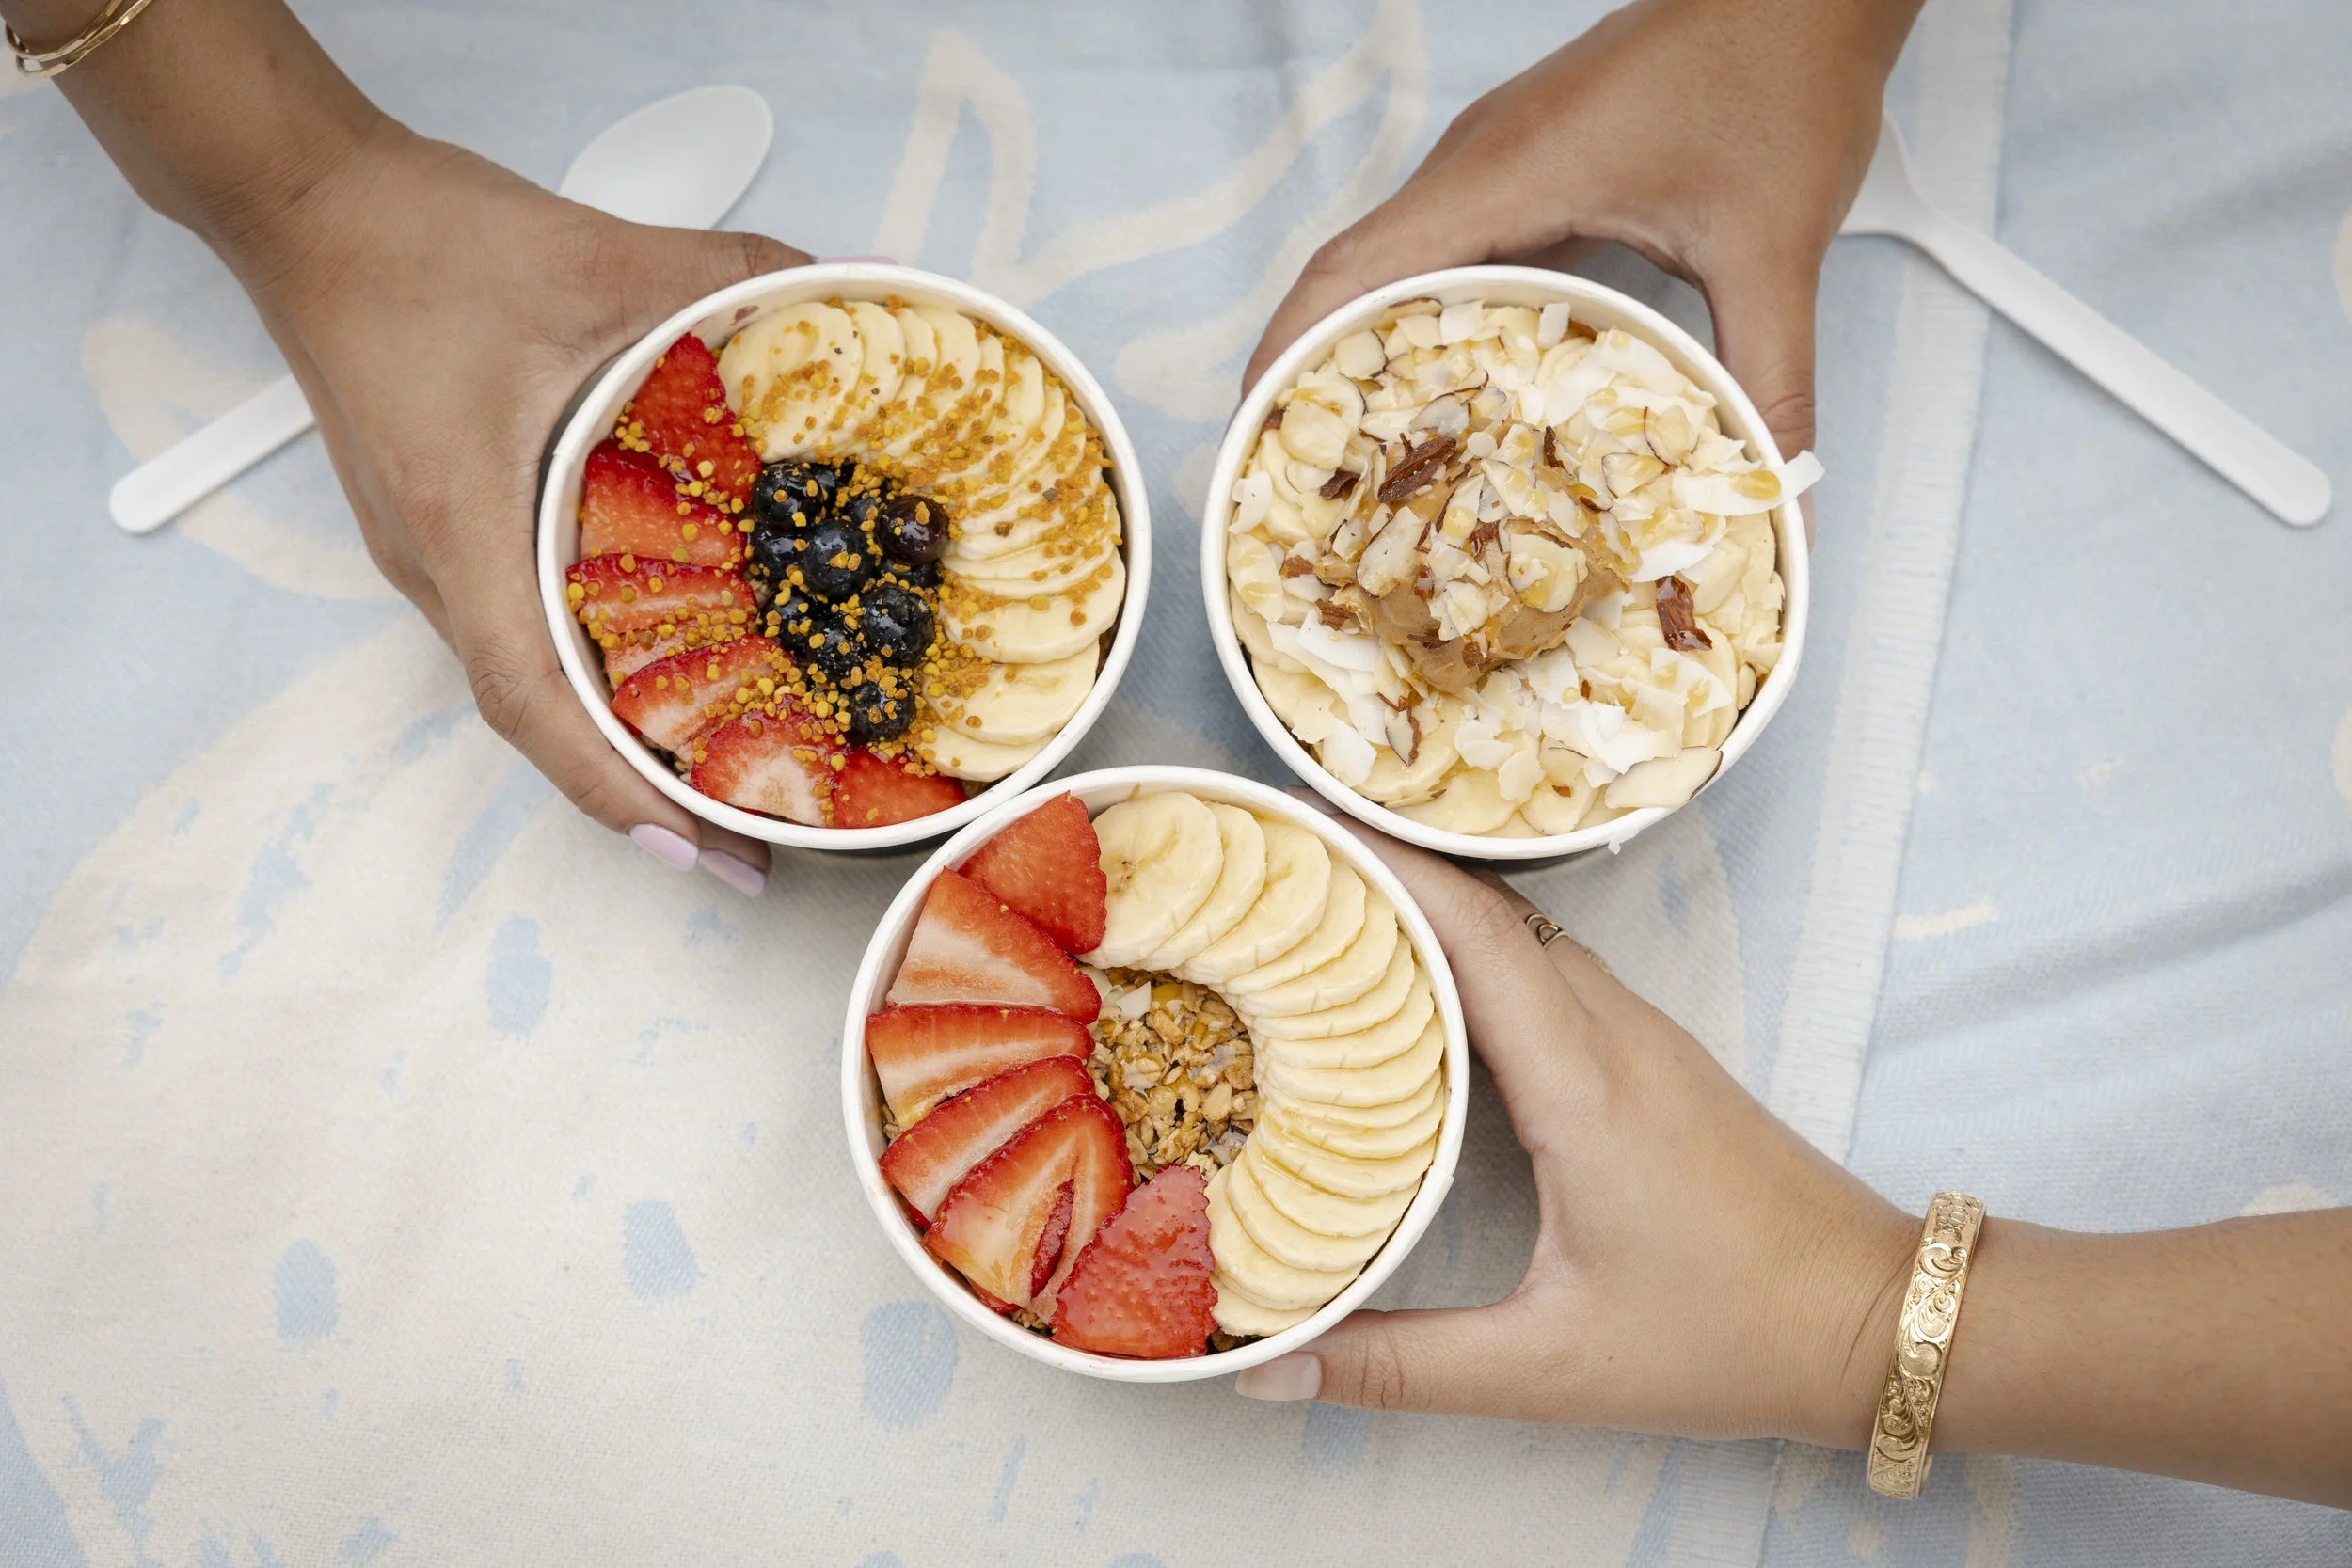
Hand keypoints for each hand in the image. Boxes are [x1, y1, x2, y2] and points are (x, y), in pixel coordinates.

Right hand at [220, 126, 808, 890]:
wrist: (307, 207)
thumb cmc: (414, 243)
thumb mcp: (600, 258)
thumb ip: (732, 274)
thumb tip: (852, 280)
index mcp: (463, 524)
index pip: (531, 701)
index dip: (616, 790)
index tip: (698, 850)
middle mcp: (438, 565)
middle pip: (540, 716)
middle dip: (643, 792)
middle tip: (752, 834)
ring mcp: (432, 555)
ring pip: (530, 679)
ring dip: (621, 735)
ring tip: (725, 772)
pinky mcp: (443, 529)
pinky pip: (523, 627)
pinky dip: (597, 667)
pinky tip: (672, 663)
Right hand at [1236, 819, 1913, 1444]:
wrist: (1882, 1321)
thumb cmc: (1730, 1337)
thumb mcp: (1551, 1367)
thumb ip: (1404, 1367)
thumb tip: (1274, 1372)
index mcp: (1584, 1083)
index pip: (1473, 930)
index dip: (1381, 865)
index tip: (1291, 825)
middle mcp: (1615, 1034)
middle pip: (1489, 909)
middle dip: (1383, 868)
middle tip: (1277, 863)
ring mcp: (1643, 1039)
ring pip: (1523, 934)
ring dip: (1431, 907)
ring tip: (1326, 911)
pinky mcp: (1656, 1061)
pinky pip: (1547, 972)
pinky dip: (1474, 954)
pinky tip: (1420, 988)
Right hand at [1245, 0, 1921, 459]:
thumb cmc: (1779, 77)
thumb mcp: (1774, 250)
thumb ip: (1768, 382)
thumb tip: (1776, 502)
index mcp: (1506, 172)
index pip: (1353, 268)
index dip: (1289, 352)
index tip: (1257, 433)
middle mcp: (1479, 161)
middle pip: (1354, 272)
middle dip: (1316, 370)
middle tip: (1311, 477)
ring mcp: (1497, 157)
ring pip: (1396, 259)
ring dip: (1366, 342)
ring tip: (1364, 447)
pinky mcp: (1527, 161)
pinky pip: (1445, 246)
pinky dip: (1426, 315)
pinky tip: (1452, 382)